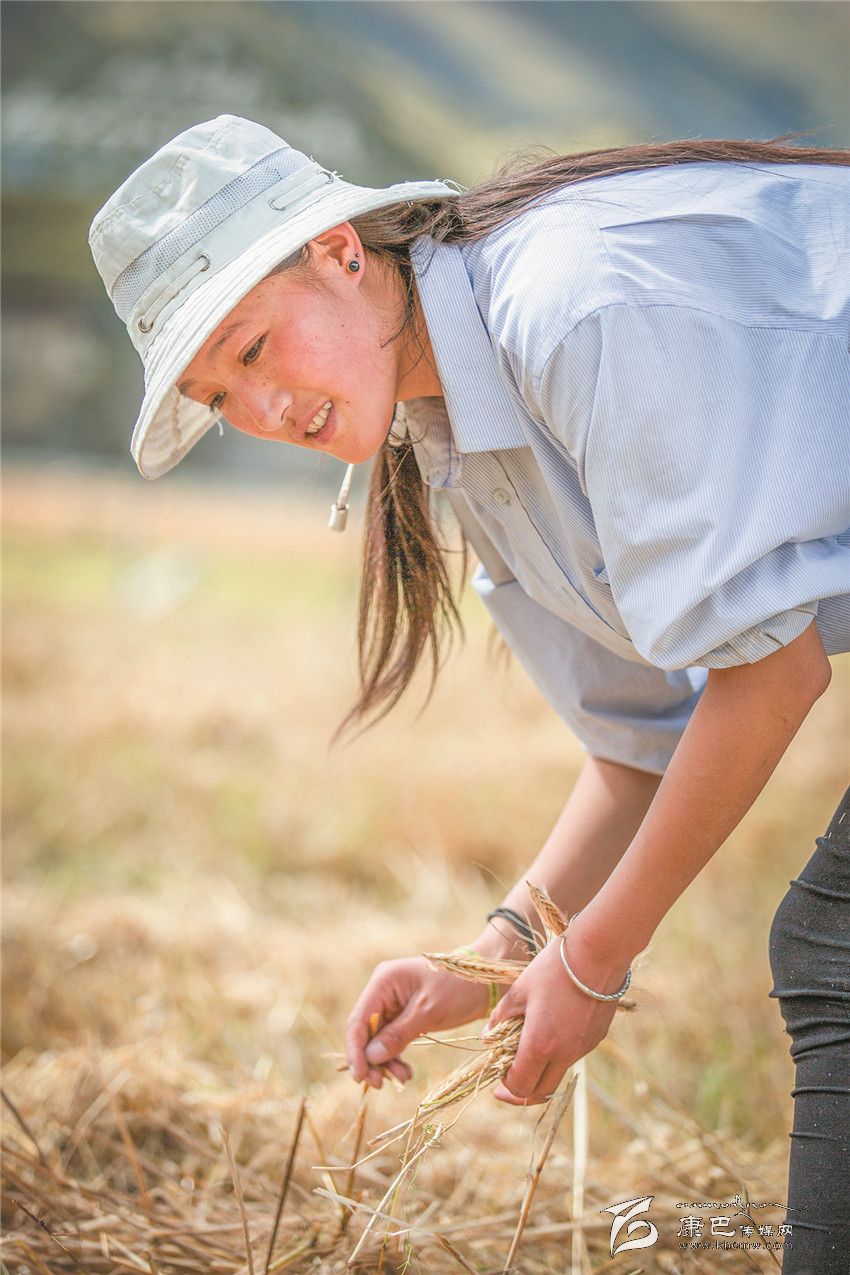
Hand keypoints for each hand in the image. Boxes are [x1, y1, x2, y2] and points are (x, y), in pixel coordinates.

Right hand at [346, 954, 495, 1088]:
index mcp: (384, 981)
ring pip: (378, 1038)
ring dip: (386, 1060)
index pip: (359, 1019)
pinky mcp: (405, 1014)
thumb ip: (398, 1034)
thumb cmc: (458, 988)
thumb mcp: (428, 1012)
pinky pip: (392, 1039)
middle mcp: (384, 990)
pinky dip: (396, 1055)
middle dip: (371, 1059)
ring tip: (403, 1077)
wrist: (486, 981)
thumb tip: (371, 1057)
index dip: (355, 1050)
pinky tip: (406, 1071)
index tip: (360, 1077)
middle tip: (380, 1084)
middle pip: (365, 1031)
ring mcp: (394, 1002)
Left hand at [483, 926, 629, 1105]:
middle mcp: (564, 1053)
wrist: (598, 952)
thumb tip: (488, 1036)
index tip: (496, 1079)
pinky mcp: (596, 1038)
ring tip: (527, 1050)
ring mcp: (583, 1048)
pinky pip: (573, 1056)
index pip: (519, 1086)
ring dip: (540, 1072)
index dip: (505, 1087)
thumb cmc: (553, 968)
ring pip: (558, 1075)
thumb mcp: (519, 990)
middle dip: (521, 1090)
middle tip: (509, 1077)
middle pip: (540, 1092)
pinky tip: (550, 1031)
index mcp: (540, 1044)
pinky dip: (558, 1055)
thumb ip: (500, 1017)